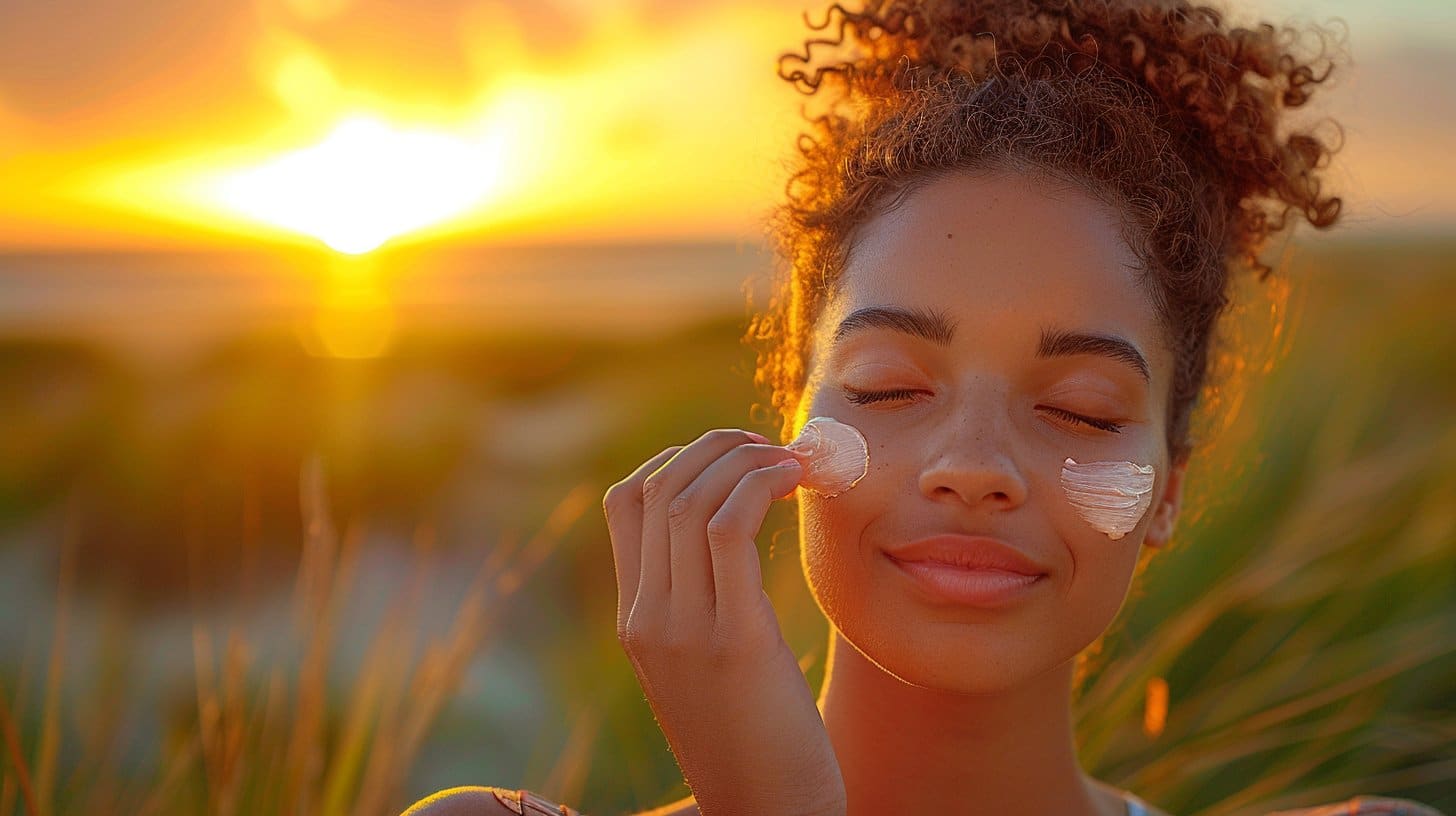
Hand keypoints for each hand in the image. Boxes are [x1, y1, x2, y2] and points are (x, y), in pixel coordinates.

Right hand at [602, 429, 846, 815]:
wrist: (770, 814)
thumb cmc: (760, 740)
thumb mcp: (714, 667)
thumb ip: (707, 605)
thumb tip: (733, 538)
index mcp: (637, 621)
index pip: (626, 502)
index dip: (679, 457)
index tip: (735, 456)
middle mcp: (646, 619)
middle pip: (659, 487)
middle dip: (718, 446)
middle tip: (772, 445)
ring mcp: (682, 630)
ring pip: (691, 498)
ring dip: (746, 457)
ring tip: (793, 459)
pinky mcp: (733, 641)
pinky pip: (729, 529)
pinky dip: (761, 484)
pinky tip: (797, 481)